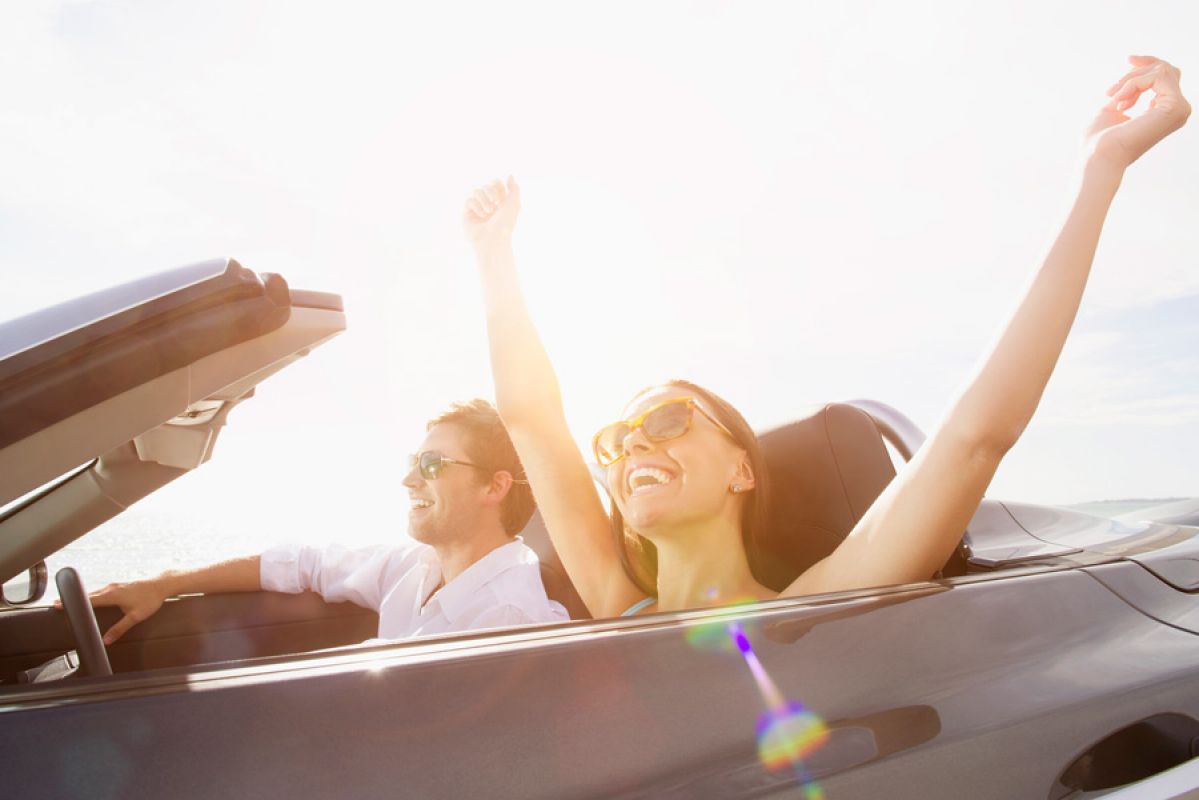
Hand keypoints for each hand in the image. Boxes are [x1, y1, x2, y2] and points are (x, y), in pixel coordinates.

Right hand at [55, 577, 169, 643]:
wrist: (162, 585)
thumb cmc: (150, 600)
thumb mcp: (135, 617)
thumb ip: (119, 629)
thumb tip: (106, 640)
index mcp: (111, 595)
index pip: (86, 600)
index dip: (71, 603)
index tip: (56, 605)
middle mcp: (110, 588)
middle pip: (87, 595)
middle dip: (74, 600)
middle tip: (58, 605)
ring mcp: (115, 585)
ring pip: (95, 592)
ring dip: (83, 598)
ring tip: (72, 604)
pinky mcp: (119, 585)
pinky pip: (102, 591)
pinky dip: (93, 596)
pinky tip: (92, 601)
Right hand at [463, 177, 519, 249]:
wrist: (493, 240)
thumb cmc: (505, 225)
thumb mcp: (514, 204)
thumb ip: (514, 188)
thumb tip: (509, 175)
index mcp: (501, 203)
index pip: (496, 184)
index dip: (498, 185)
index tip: (501, 195)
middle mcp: (489, 205)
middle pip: (486, 185)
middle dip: (491, 191)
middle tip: (495, 201)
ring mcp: (478, 209)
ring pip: (477, 191)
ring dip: (483, 198)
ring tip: (489, 211)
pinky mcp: (467, 214)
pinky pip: (469, 200)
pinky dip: (476, 206)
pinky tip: (481, 215)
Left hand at [1086, 56, 1189, 168]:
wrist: (1098, 155)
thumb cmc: (1099, 139)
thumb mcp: (1115, 107)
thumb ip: (1129, 92)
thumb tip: (1134, 77)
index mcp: (1166, 111)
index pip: (1167, 76)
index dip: (1149, 64)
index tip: (1129, 59)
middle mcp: (1178, 110)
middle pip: (1167, 70)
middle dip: (1136, 72)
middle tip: (1111, 91)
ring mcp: (1179, 109)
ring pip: (1161, 71)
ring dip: (1130, 80)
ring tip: (1113, 98)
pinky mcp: (1175, 107)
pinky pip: (1157, 77)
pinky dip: (1133, 84)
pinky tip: (1120, 102)